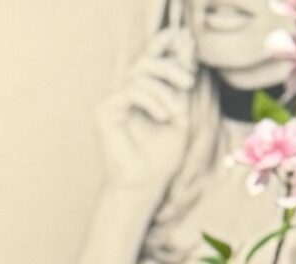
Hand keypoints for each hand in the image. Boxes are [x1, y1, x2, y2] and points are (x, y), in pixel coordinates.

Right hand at [93, 25, 200, 206]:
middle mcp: (123, 93)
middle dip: (172, 67)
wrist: (143, 185)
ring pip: (140, 72)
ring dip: (164, 90)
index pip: (152, 57)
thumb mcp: (178, 111)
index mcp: (139, 93)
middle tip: (189, 83)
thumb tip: (184, 47)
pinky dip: (152, 98)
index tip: (191, 69)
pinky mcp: (104, 110)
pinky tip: (162, 116)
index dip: (171, 51)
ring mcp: (112, 101)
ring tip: (175, 112)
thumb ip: (178, 83)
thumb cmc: (160, 156)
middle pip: (147, 59)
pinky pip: (132, 88)